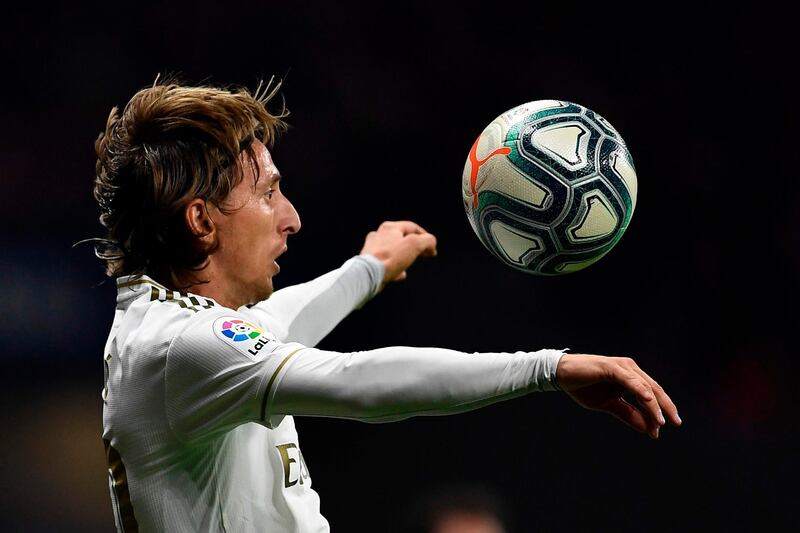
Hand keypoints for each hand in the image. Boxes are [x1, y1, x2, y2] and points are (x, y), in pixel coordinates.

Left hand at [360, 220, 436, 283]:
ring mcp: (372, 248)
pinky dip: (395, 267)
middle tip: (424, 254)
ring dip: (404, 256)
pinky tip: (400, 274)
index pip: (412, 227)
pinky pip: (385, 262)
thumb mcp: (414, 245)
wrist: (368, 274)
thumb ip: (427, 241)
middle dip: (415, 247)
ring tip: (411, 263)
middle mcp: (379, 235)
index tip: (432, 248)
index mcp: (390, 227)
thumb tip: (431, 243)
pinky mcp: (369, 262)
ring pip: (393, 250)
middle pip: (402, 238)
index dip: (426, 237)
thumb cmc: (390, 258)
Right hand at [555, 353, 681, 438]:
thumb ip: (627, 414)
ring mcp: (622, 367)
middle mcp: (630, 369)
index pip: (651, 395)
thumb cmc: (583, 387)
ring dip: (654, 405)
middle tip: (675, 423)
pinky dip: (640, 390)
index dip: (659, 411)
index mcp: (631, 377)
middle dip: (666, 407)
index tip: (660, 430)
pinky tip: (648, 400)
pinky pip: (630, 380)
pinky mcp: (612, 367)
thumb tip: (649, 429)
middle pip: (654, 389)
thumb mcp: (608, 404)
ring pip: (644, 387)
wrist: (561, 375)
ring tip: (661, 421)